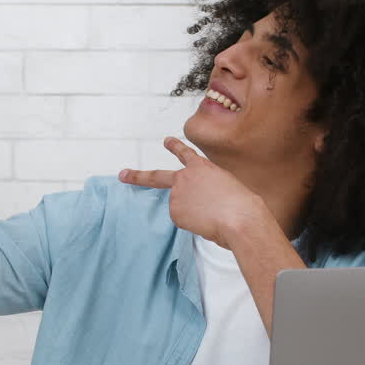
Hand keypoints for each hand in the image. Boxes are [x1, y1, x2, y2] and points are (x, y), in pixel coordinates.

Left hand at [119, 137, 265, 248]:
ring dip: (193, 214)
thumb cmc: (242, 204)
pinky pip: (184, 221)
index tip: (166, 140)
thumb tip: (201, 208)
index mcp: (201, 167)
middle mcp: (184, 177)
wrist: (239, 217)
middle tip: (122, 174)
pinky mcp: (174, 212)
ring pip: (180, 208)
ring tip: (212, 215)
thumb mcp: (227, 187)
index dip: (174, 146)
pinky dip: (194, 224)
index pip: (184, 153)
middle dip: (136, 176)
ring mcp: (176, 194)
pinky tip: (206, 222)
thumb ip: (209, 192)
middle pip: (155, 177)